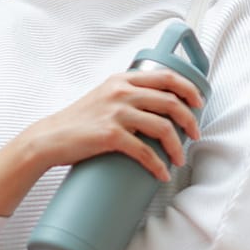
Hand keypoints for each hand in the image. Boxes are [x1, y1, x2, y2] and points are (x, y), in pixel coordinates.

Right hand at [0, 66, 204, 216]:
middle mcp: (121, 91)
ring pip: (162, 127)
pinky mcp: (110, 135)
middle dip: (190, 120)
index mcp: (122, 79)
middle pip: (170, 101)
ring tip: (180, 158)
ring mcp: (116, 112)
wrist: (50, 137)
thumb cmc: (78, 121)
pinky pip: (144, 151)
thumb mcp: (104, 96)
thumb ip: (126, 95)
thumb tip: (155, 107)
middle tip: (195, 134)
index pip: (166, 76)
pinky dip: (157, 165)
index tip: (199, 103)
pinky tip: (162, 173)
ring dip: (177, 146)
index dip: (188, 89)